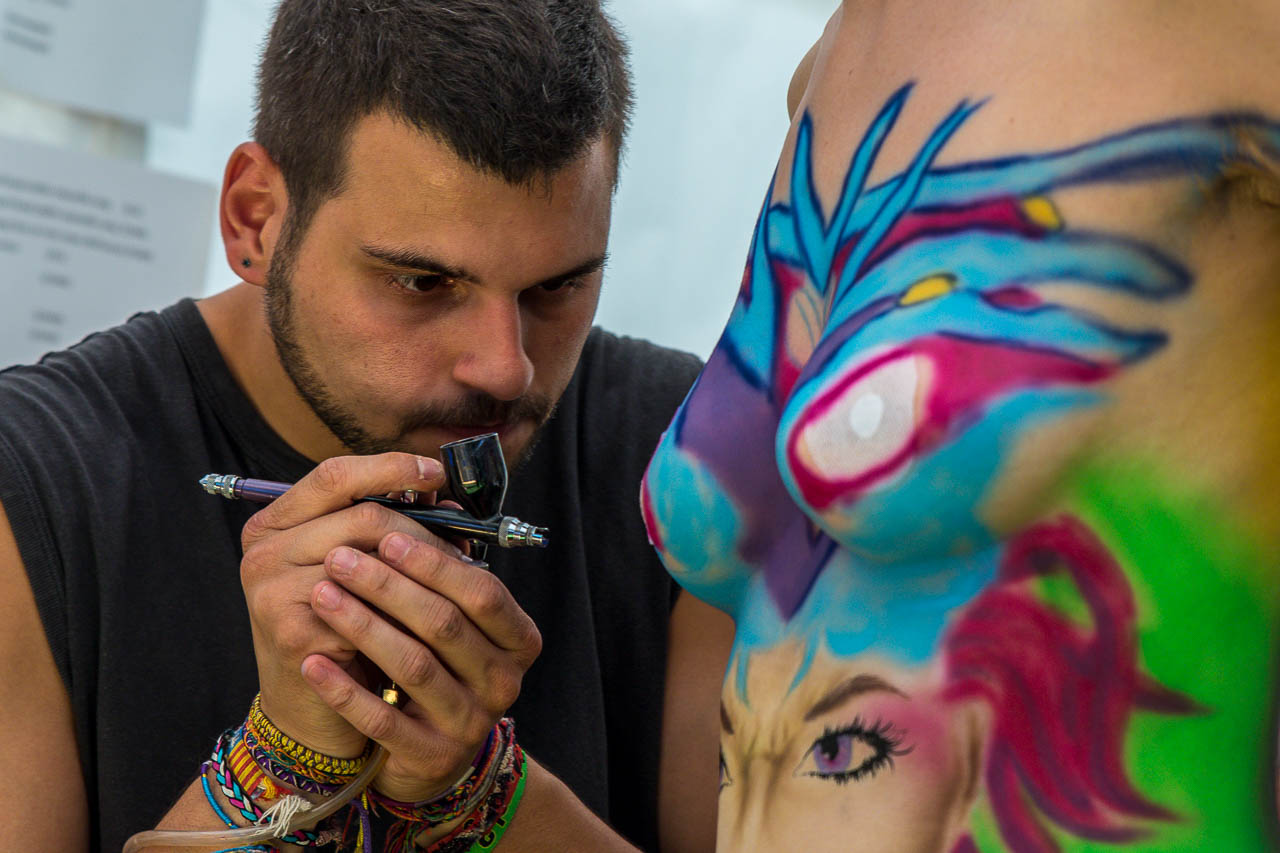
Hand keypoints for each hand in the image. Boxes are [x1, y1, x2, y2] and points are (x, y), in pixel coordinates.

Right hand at [238, 453, 448, 757]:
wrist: (310, 712)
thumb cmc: (344, 632)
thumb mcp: (360, 573)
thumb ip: (390, 532)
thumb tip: (449, 503)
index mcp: (275, 524)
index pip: (334, 475)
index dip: (390, 468)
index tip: (437, 472)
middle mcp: (262, 551)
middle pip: (362, 516)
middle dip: (422, 532)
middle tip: (463, 548)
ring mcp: (270, 590)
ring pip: (370, 561)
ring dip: (421, 574)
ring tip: (456, 584)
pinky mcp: (290, 632)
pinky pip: (367, 612)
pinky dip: (405, 615)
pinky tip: (433, 625)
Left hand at [299, 528, 542, 801]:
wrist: (432, 753)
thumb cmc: (439, 665)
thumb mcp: (458, 624)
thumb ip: (445, 575)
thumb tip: (419, 500)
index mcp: (518, 639)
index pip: (481, 592)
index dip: (434, 563)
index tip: (386, 534)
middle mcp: (503, 681)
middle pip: (445, 623)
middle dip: (389, 586)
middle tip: (339, 557)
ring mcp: (471, 723)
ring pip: (414, 665)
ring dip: (363, 625)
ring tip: (321, 594)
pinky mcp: (432, 756)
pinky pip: (384, 720)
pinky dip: (345, 689)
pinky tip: (312, 661)